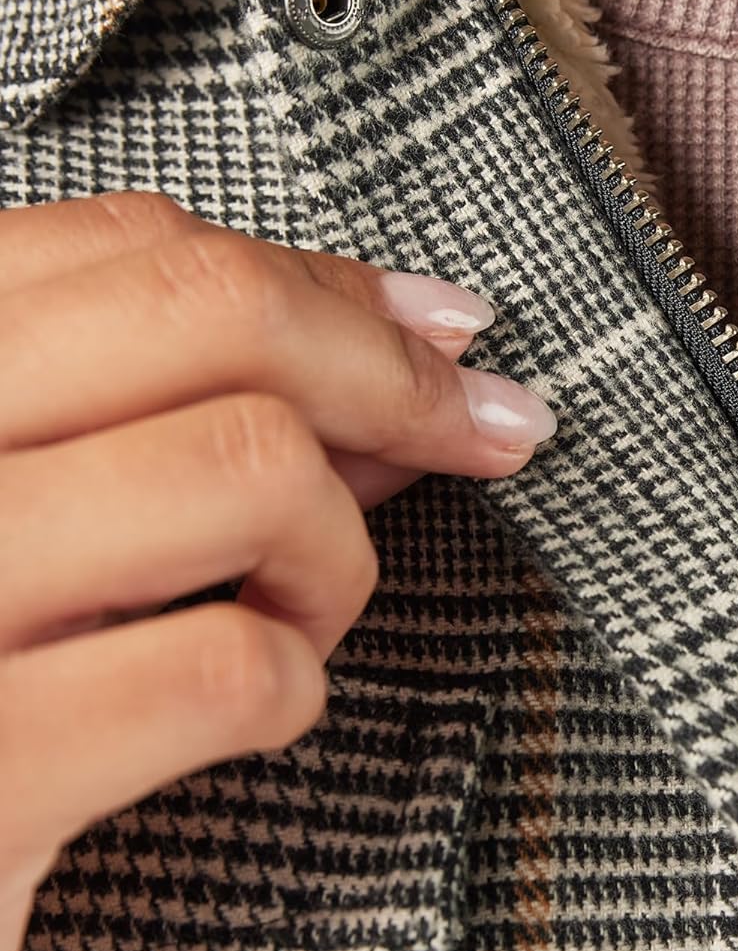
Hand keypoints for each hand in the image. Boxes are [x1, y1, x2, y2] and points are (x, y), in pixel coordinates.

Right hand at [0, 191, 556, 950]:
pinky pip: (231, 664)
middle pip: (212, 311)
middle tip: (480, 432)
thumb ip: (192, 419)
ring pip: (248, 463)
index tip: (437, 330)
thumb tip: (402, 368)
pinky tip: (262, 702)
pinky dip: (295, 682)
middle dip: (394, 374)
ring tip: (301, 612)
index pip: (138, 248)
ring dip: (333, 549)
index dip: (326, 286)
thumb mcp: (41, 511)